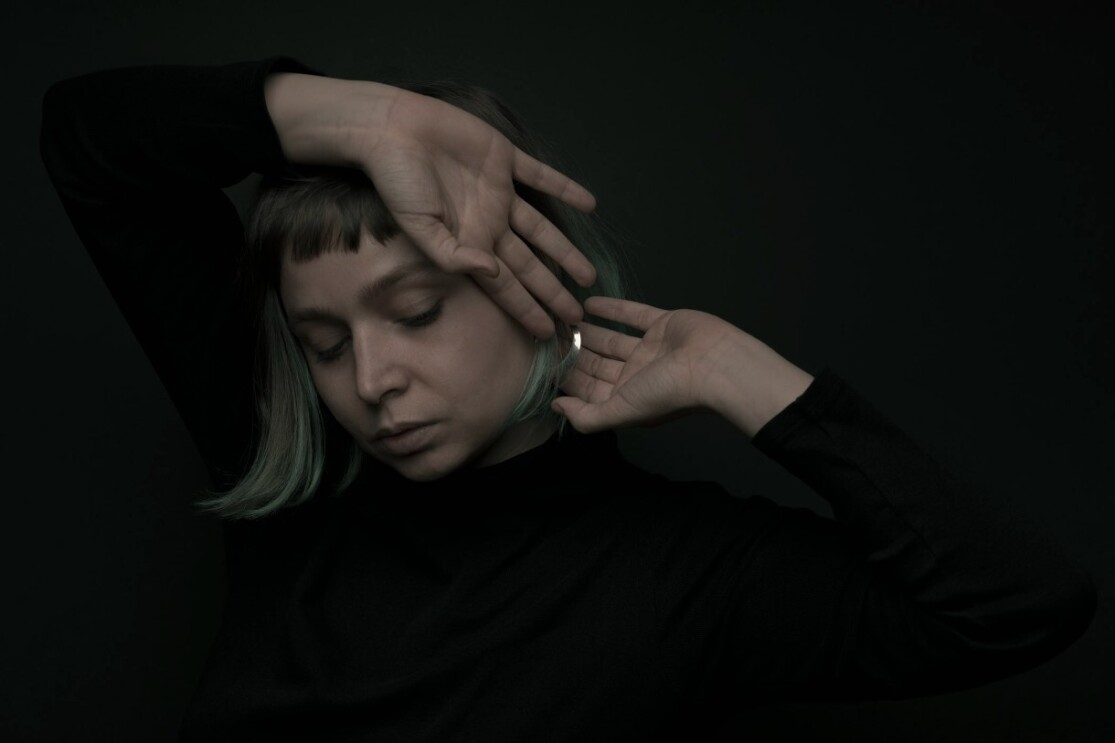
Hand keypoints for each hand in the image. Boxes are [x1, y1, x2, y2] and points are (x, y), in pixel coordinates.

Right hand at [266, 73, 596, 338]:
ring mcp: (498, 191)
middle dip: (552, 292)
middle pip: (530, 265)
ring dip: (566, 251)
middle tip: (577, 317)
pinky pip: (541, 176)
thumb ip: (453, 256)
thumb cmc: (398, 182)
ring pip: (542, 229)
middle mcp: (488, 221)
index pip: (505, 285)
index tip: (548, 332)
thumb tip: (494, 274)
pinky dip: (565, 187)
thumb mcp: (418, 229)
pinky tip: (590, 205)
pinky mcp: (503, 157)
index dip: (527, 309)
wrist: (391, 129)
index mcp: (468, 241)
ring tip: (589, 277)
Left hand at [553, 296, 813, 436]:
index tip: (538, 363)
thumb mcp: (621, 411)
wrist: (715, 365)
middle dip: (572, 352)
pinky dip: (612, 309)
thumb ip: (587, 416)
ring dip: (587, 330)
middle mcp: (637, 375)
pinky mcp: (663, 324)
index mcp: (627, 399)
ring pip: (611, 339)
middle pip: (596, 363)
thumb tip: (555, 408)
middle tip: (545, 334)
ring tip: (561, 317)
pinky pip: (632, 315)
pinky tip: (588, 303)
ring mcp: (650, 349)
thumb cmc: (668, 392)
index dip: (565, 377)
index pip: (588, 389)